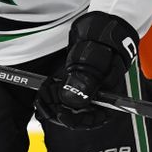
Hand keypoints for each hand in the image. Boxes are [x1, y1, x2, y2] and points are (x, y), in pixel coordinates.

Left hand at [35, 11, 137, 128]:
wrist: (100, 29)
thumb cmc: (105, 46)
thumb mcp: (96, 63)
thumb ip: (85, 83)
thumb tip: (71, 103)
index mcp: (109, 97)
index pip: (95, 118)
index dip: (78, 121)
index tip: (62, 115)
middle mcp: (96, 97)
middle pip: (78, 114)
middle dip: (59, 111)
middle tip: (45, 106)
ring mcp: (84, 90)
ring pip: (67, 105)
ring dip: (53, 103)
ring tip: (42, 95)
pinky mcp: (74, 83)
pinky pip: (61, 94)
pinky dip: (51, 93)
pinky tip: (43, 90)